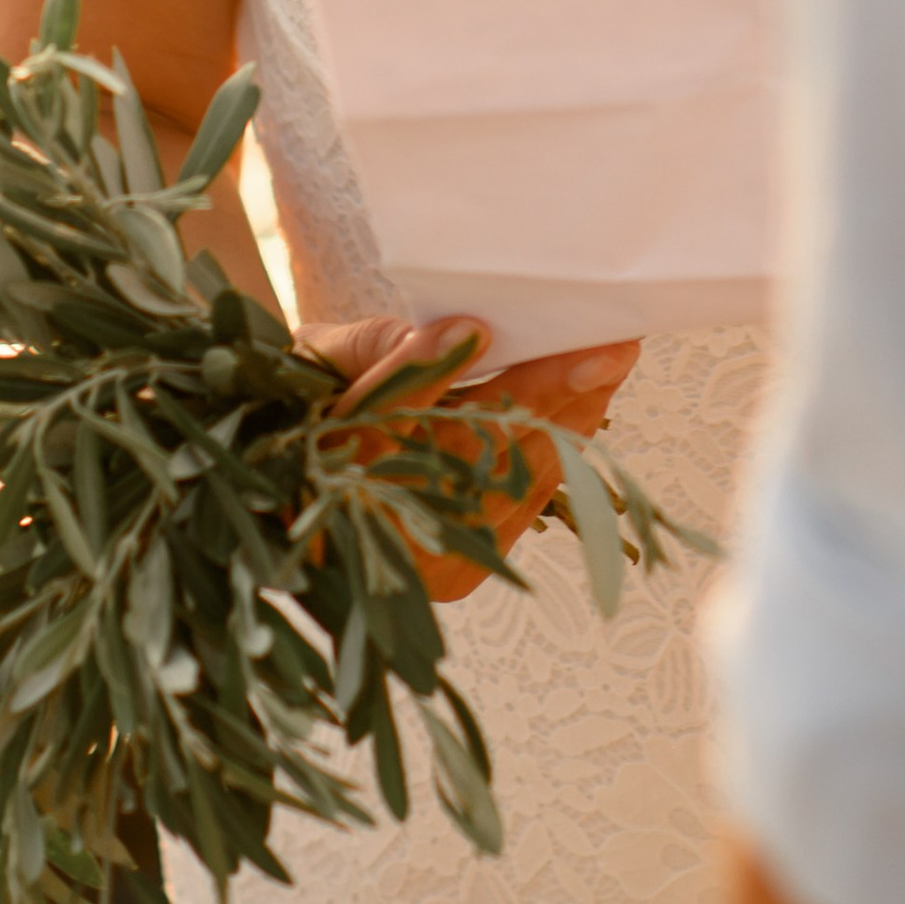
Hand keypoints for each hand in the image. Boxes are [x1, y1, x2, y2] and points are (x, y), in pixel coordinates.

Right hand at [300, 314, 641, 601]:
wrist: (291, 501)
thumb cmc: (305, 413)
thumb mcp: (315, 368)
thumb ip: (374, 353)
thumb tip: (456, 332)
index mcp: (323, 475)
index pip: (384, 423)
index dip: (434, 374)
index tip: (479, 327)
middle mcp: (376, 534)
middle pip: (471, 457)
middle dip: (547, 397)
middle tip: (611, 347)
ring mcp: (420, 565)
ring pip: (510, 485)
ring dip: (570, 422)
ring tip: (612, 363)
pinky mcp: (458, 576)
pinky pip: (522, 506)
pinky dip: (559, 452)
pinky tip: (591, 407)